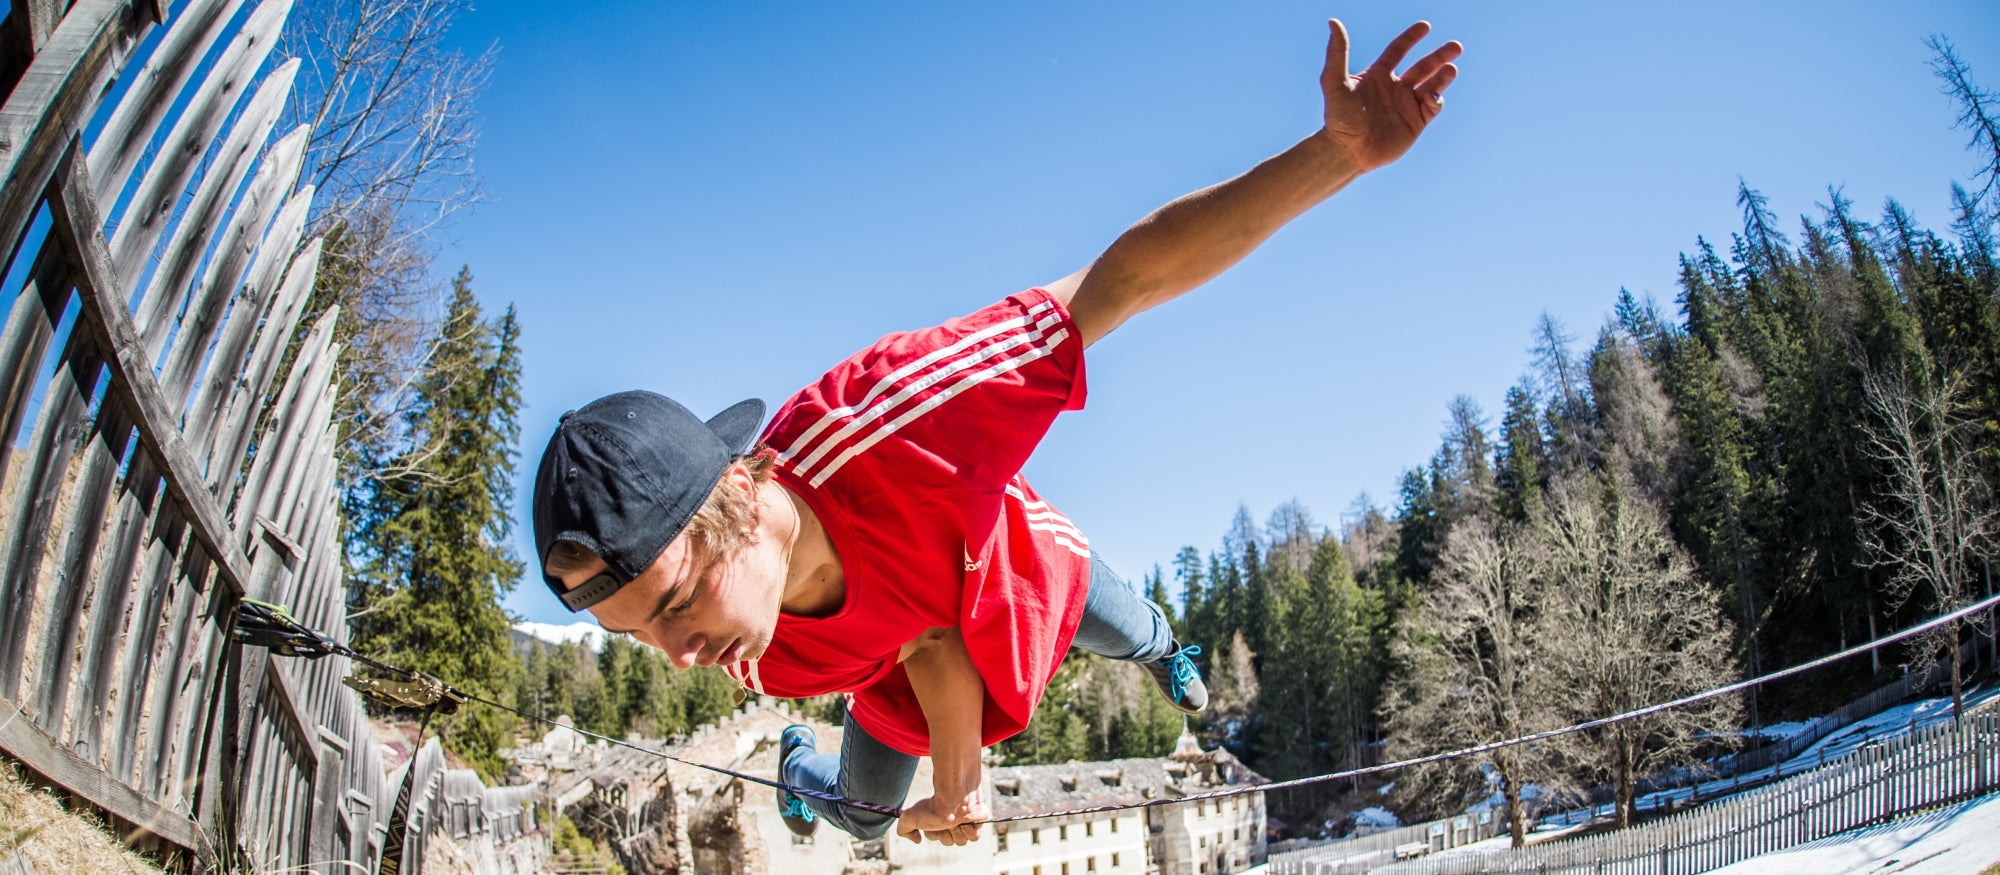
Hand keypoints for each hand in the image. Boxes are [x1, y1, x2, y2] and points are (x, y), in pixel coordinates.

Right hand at [895, 790, 989, 845]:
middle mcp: (952, 821)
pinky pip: (975, 836)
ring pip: (962, 841)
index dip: (934, 834)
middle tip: (946, 823)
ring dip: (957, 833)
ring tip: (956, 821)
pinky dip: (970, 831)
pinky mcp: (978, 821)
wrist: (953, 797)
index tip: (933, 824)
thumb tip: (917, 839)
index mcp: (939, 820)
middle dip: (946, 835)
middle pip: (950, 842)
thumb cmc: (932, 807)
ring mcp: (966, 821)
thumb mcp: (908, 818)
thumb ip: (904, 830)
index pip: (936, 838)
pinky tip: (966, 822)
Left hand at [1319, 19, 1461, 171]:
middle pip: (1423, 66)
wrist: (1346, 150)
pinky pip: (1433, 107)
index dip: (1411, 37)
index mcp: (1378, 75)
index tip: (1425, 26)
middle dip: (1440, 55)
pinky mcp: (1416, 122)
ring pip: (1432, 85)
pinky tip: (1432, 96)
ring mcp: (1407, 105)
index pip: (1398, 50)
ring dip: (1444, 75)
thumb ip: (1337, 52)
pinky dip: (1437, 99)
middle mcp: (1395, 87)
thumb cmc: (1338, 117)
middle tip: (1456, 46)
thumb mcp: (1334, 81)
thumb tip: (1333, 21)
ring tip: (1451, 67)